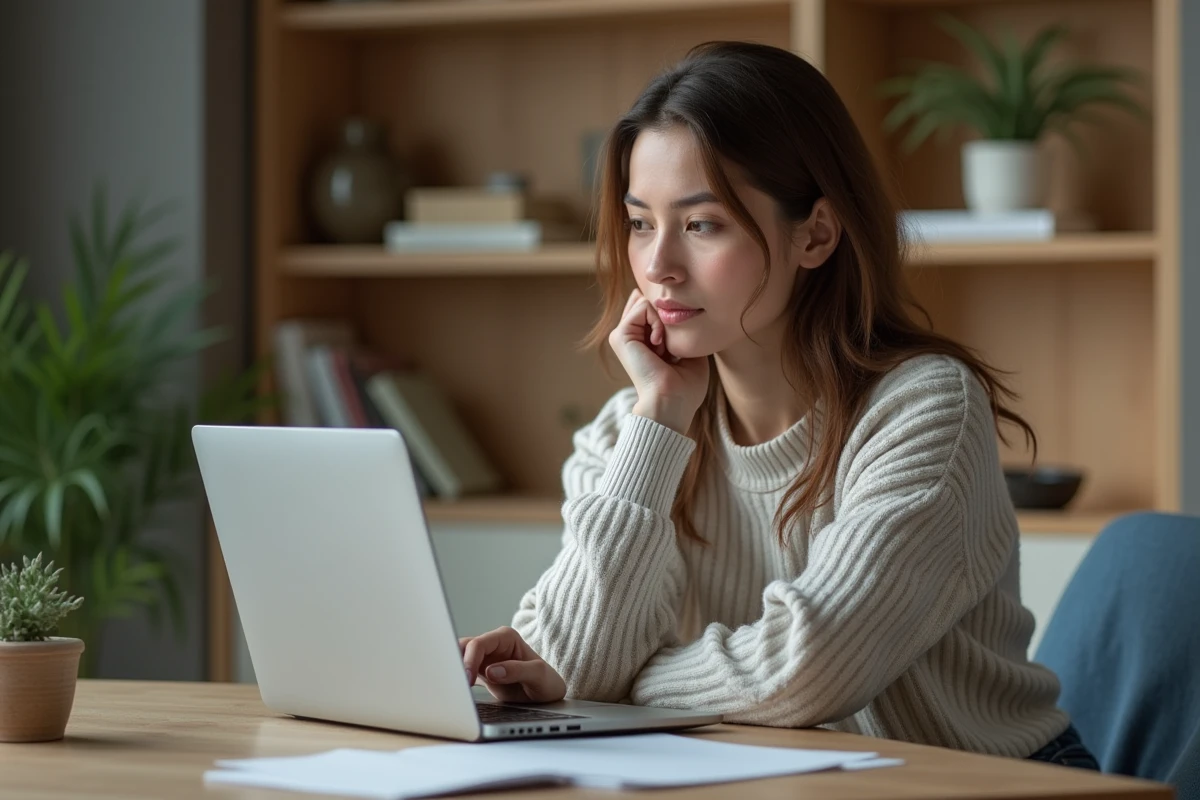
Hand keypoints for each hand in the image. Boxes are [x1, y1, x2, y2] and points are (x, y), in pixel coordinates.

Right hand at [460, 626, 566, 702]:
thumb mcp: (539, 675)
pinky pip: (461, 672)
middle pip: (463, 648)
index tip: (466, 679)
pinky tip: (453, 691)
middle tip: (452, 683)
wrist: (546, 695)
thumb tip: (492, 671)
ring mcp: (484, 658)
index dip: (469, 660)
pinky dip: (455, 679)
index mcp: (506, 637)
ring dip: (453, 671)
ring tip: (450, 687)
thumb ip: (518, 670)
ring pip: (458, 658)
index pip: (478, 644)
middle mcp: (492, 644)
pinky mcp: (479, 672)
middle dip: (454, 663)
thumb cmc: (546, 682)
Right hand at [608, 289, 709, 434]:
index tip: (676, 346)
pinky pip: (643, 307)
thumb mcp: (688, 351)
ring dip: (663, 324)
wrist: (672, 401)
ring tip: (663, 349)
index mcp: (642, 342)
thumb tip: (676, 308)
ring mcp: (622, 336)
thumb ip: (682, 330)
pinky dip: (658, 323)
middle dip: (665, 318)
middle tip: (669, 348)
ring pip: (646, 303)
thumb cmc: (685, 386)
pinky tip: (658, 345)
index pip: (650, 309)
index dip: (669, 316)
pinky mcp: (620, 335)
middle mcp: (630, 338)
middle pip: (646, 302)